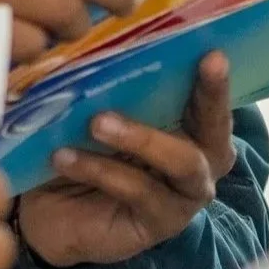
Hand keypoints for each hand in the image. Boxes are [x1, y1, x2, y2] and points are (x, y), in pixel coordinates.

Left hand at [14, 53, 234, 267]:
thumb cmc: (87, 149)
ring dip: (141, 137)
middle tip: (197, 69)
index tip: (213, 54)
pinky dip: (101, 170)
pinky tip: (65, 157)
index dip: (217, 79)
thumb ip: (116, 88)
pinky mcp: (163, 222)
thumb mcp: (103, 112)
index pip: (212, 98)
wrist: (51, 213)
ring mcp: (187, 194)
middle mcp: (203, 159)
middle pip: (216, 129)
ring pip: (183, 162)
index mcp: (195, 126)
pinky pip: (139, 192)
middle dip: (209, 98)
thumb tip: (105, 45)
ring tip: (97, 122)